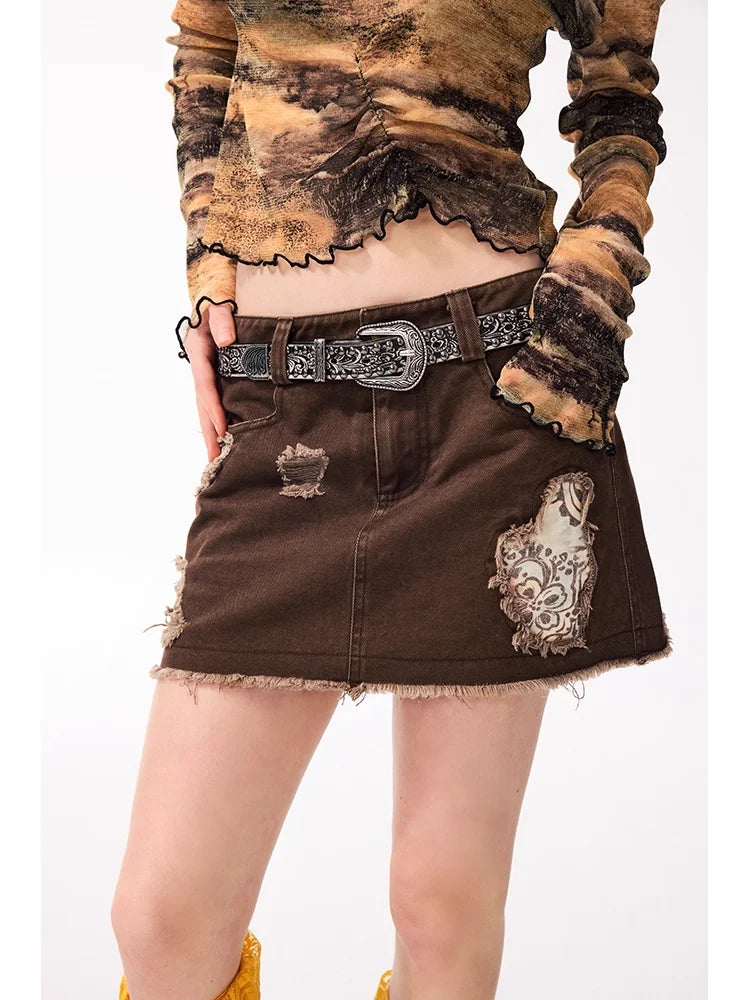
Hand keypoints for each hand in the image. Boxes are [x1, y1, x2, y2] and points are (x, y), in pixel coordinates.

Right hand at [184, 302, 236, 460]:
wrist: (217, 288)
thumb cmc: (220, 295)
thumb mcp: (219, 302)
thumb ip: (221, 319)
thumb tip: (224, 340)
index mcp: (199, 350)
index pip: (205, 386)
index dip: (214, 410)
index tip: (224, 431)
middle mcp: (199, 364)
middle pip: (202, 405)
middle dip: (209, 434)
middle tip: (216, 461)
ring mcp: (206, 370)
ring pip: (206, 407)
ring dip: (212, 433)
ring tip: (218, 459)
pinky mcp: (215, 373)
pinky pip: (215, 401)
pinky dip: (218, 420)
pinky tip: (225, 438)